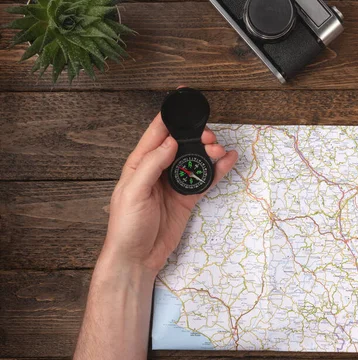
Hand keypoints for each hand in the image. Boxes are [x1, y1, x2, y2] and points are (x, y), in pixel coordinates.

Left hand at [100, 112, 237, 274]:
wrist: (137, 258)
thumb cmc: (126, 227)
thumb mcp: (134, 192)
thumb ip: (152, 165)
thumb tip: (170, 142)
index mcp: (139, 164)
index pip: (156, 134)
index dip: (169, 116)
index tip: (183, 100)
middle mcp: (157, 170)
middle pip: (180, 144)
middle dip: (196, 136)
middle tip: (209, 137)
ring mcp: (174, 184)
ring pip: (195, 160)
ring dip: (209, 152)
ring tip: (220, 150)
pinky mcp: (187, 198)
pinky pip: (204, 180)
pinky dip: (217, 171)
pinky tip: (227, 162)